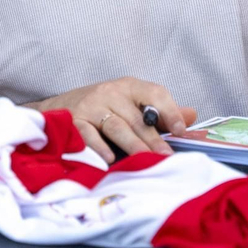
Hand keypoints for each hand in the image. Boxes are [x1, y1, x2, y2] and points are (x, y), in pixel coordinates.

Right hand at [38, 77, 195, 163]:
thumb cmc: (101, 108)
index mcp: (129, 87)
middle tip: (167, 157)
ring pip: (117, 127)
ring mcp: (91, 106)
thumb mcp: (129, 103)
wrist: (56, 109)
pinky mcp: (74, 120)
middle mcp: (110, 92)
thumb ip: (160, 111)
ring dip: (133, 145)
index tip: (181, 131)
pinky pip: (89, 134)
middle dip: (154, 139)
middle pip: (137, 117)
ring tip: (146, 161)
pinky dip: (100, 147)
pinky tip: (110, 159)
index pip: (154, 93)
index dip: (169, 111)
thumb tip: (192, 116)